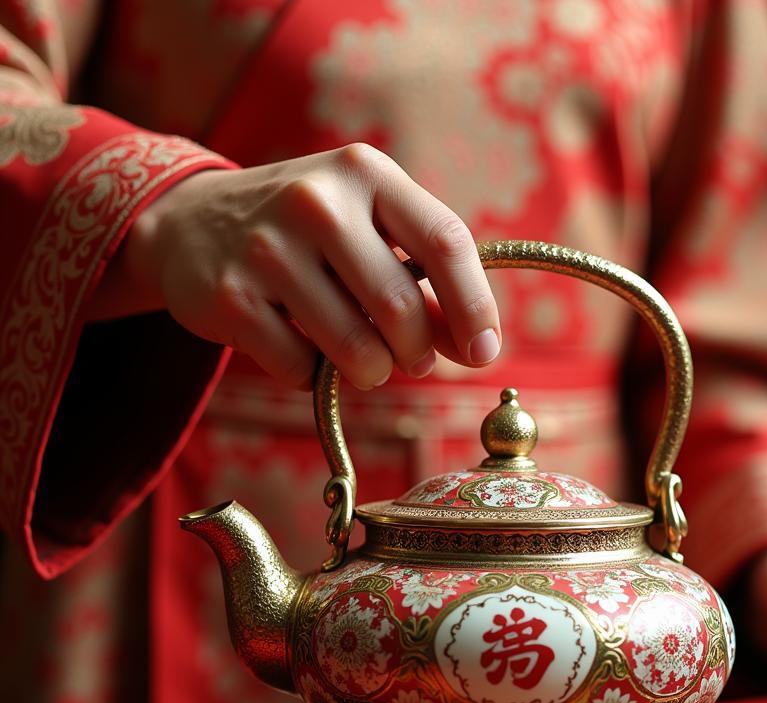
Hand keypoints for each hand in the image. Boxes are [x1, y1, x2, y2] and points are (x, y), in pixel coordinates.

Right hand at [89, 144, 500, 389]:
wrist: (191, 223)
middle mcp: (316, 201)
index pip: (446, 242)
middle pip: (401, 306)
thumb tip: (474, 348)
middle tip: (413, 362)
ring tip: (364, 362)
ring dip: (371, 372)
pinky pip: (301, 368)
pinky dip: (313, 375)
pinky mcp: (229, 298)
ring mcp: (267, 249)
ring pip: (355, 348)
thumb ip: (421, 278)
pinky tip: (301, 349)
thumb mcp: (366, 229)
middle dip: (417, 352)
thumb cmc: (307, 233)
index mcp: (365, 172)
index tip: (484, 353)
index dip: (475, 308)